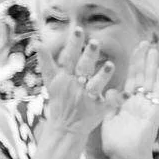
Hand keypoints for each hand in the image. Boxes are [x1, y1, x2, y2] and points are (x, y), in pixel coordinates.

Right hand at [42, 25, 117, 140]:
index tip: (78, 30)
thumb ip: (46, 62)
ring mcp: (86, 98)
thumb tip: (36, 42)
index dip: (73, 44)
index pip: (68, 57)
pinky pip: (107, 103)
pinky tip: (122, 93)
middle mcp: (74, 86)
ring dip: (102, 76)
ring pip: (95, 85)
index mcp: (63, 78)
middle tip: (95, 43)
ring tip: (110, 65)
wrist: (64, 128)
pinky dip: (114, 99)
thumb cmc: (60, 101)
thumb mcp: (50, 81)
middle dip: (88, 56)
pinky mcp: (97, 109)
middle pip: (82, 68)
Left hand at [103, 38, 158, 158]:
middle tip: (146, 43)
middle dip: (144, 60)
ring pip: (151, 81)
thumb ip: (111, 104)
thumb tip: (110, 91)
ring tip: (153, 50)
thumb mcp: (110, 118)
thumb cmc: (116, 142)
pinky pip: (158, 94)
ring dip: (153, 66)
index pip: (133, 78)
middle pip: (143, 76)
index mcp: (128, 102)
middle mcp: (140, 101)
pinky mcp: (154, 111)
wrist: (124, 156)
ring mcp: (148, 105)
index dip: (134, 64)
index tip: (135, 49)